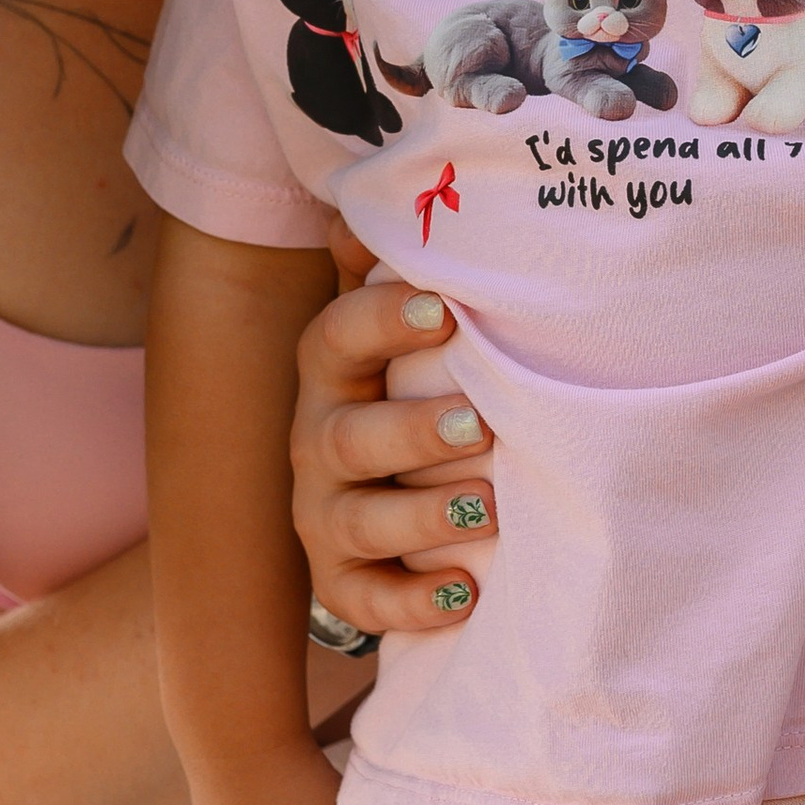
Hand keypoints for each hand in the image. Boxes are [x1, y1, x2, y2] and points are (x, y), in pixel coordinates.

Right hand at [292, 237, 498, 640]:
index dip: (383, 322)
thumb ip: (389, 265)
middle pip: (350, 438)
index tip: (445, 312)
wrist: (379, 486)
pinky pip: (362, 601)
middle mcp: (317, 442)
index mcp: (333, 371)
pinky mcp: (339, 582)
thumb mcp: (397, 322)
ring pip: (357, 521)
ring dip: (422, 516)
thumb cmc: (408, 382)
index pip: (337, 337)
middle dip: (413, 432)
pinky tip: (466, 592)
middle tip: (478, 423)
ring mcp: (323, 515)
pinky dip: (412, 603)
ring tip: (488, 505)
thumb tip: (366, 202)